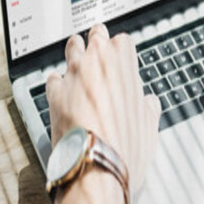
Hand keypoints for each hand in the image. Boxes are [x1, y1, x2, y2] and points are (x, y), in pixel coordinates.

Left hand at [46, 23, 160, 193]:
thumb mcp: (149, 125)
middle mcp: (95, 62)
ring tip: (78, 52)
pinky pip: (53, 79)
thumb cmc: (125, 147)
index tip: (123, 56)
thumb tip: (148, 104)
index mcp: (122, 62)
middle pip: (95, 36)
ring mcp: (72, 76)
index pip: (123, 41)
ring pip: (72, 50)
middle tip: (99, 41)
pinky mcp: (54, 95)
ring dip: (76, 51)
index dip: (123, 50)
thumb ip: (147, 107)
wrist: (95, 167)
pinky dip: (59, 81)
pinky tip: (62, 86)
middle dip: (98, 39)